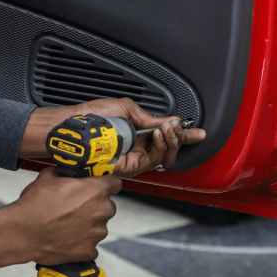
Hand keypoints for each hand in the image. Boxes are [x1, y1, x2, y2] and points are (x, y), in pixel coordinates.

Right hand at [0, 167, 120, 273]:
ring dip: (88, 225)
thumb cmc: (35, 204)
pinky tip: (67, 239)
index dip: (107, 184)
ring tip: (67, 225)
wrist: (23, 232)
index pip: (115, 183)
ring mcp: (97, 233)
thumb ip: (63, 174)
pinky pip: (91, 246)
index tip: (100, 187)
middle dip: (96, 206)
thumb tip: (64, 173)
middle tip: (76, 208)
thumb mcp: (47, 177)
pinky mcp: (89, 251)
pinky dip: (82, 243)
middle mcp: (101, 211)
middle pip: (108, 206)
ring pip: (99, 227)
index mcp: (96, 190)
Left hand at [78, 97, 205, 177]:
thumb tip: (170, 121)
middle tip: (178, 127)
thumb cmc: (94, 117)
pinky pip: (154, 161)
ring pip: (165, 158)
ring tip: (168, 129)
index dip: (184, 135)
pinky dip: (161, 148)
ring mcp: (135, 159)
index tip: (199, 132)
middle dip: (180, 137)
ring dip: (172, 142)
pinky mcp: (130, 168)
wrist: (77, 127)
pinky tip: (159, 135)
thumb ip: (150, 118)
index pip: (166, 136)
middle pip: (170, 150)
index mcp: (139, 133)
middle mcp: (139, 148)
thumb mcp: (127, 109)